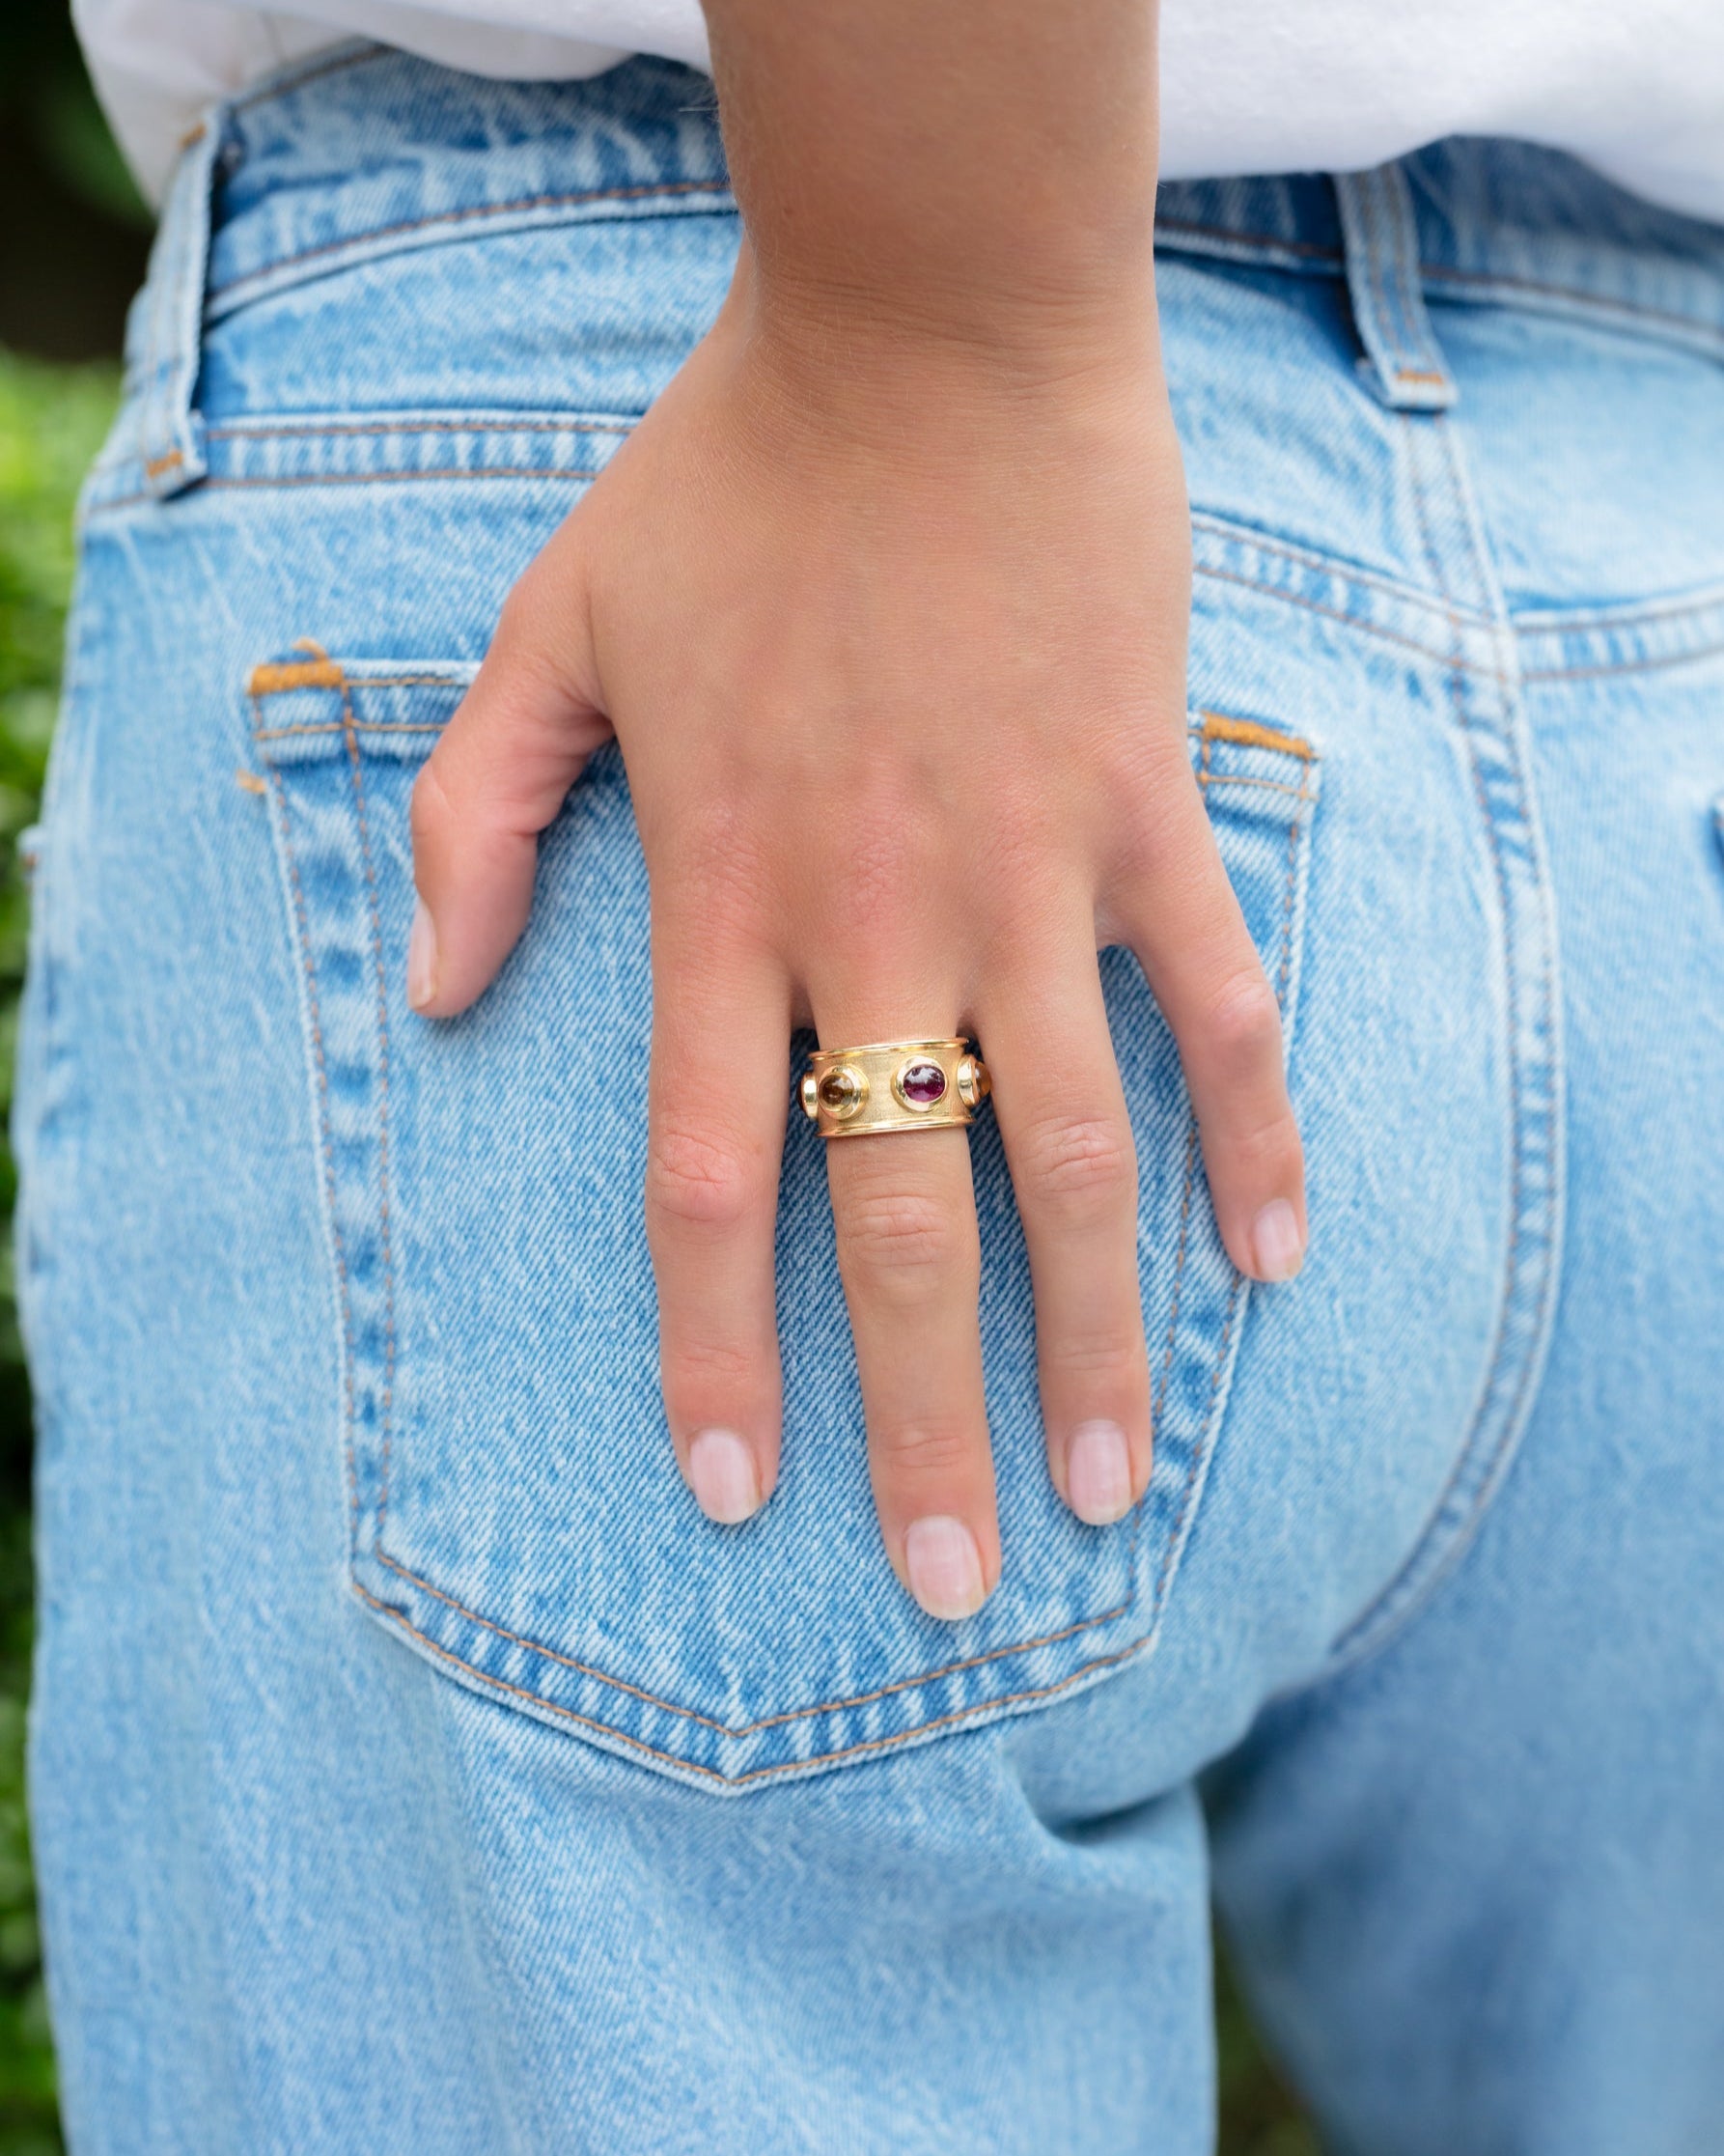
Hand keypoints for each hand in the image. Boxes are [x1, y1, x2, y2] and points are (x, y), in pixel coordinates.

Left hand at [406, 250, 1306, 1620]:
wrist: (931, 326)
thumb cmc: (733, 479)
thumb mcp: (550, 625)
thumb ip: (476, 816)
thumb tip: (440, 1000)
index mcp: (725, 891)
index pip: (706, 1182)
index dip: (715, 1355)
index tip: (735, 1493)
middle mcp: (876, 916)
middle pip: (899, 1215)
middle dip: (920, 1416)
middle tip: (952, 1583)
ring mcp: (1028, 868)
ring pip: (1073, 1151)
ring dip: (1098, 1334)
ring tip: (1111, 1488)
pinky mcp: (1145, 807)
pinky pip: (1214, 999)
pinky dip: (1250, 1130)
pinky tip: (1275, 1258)